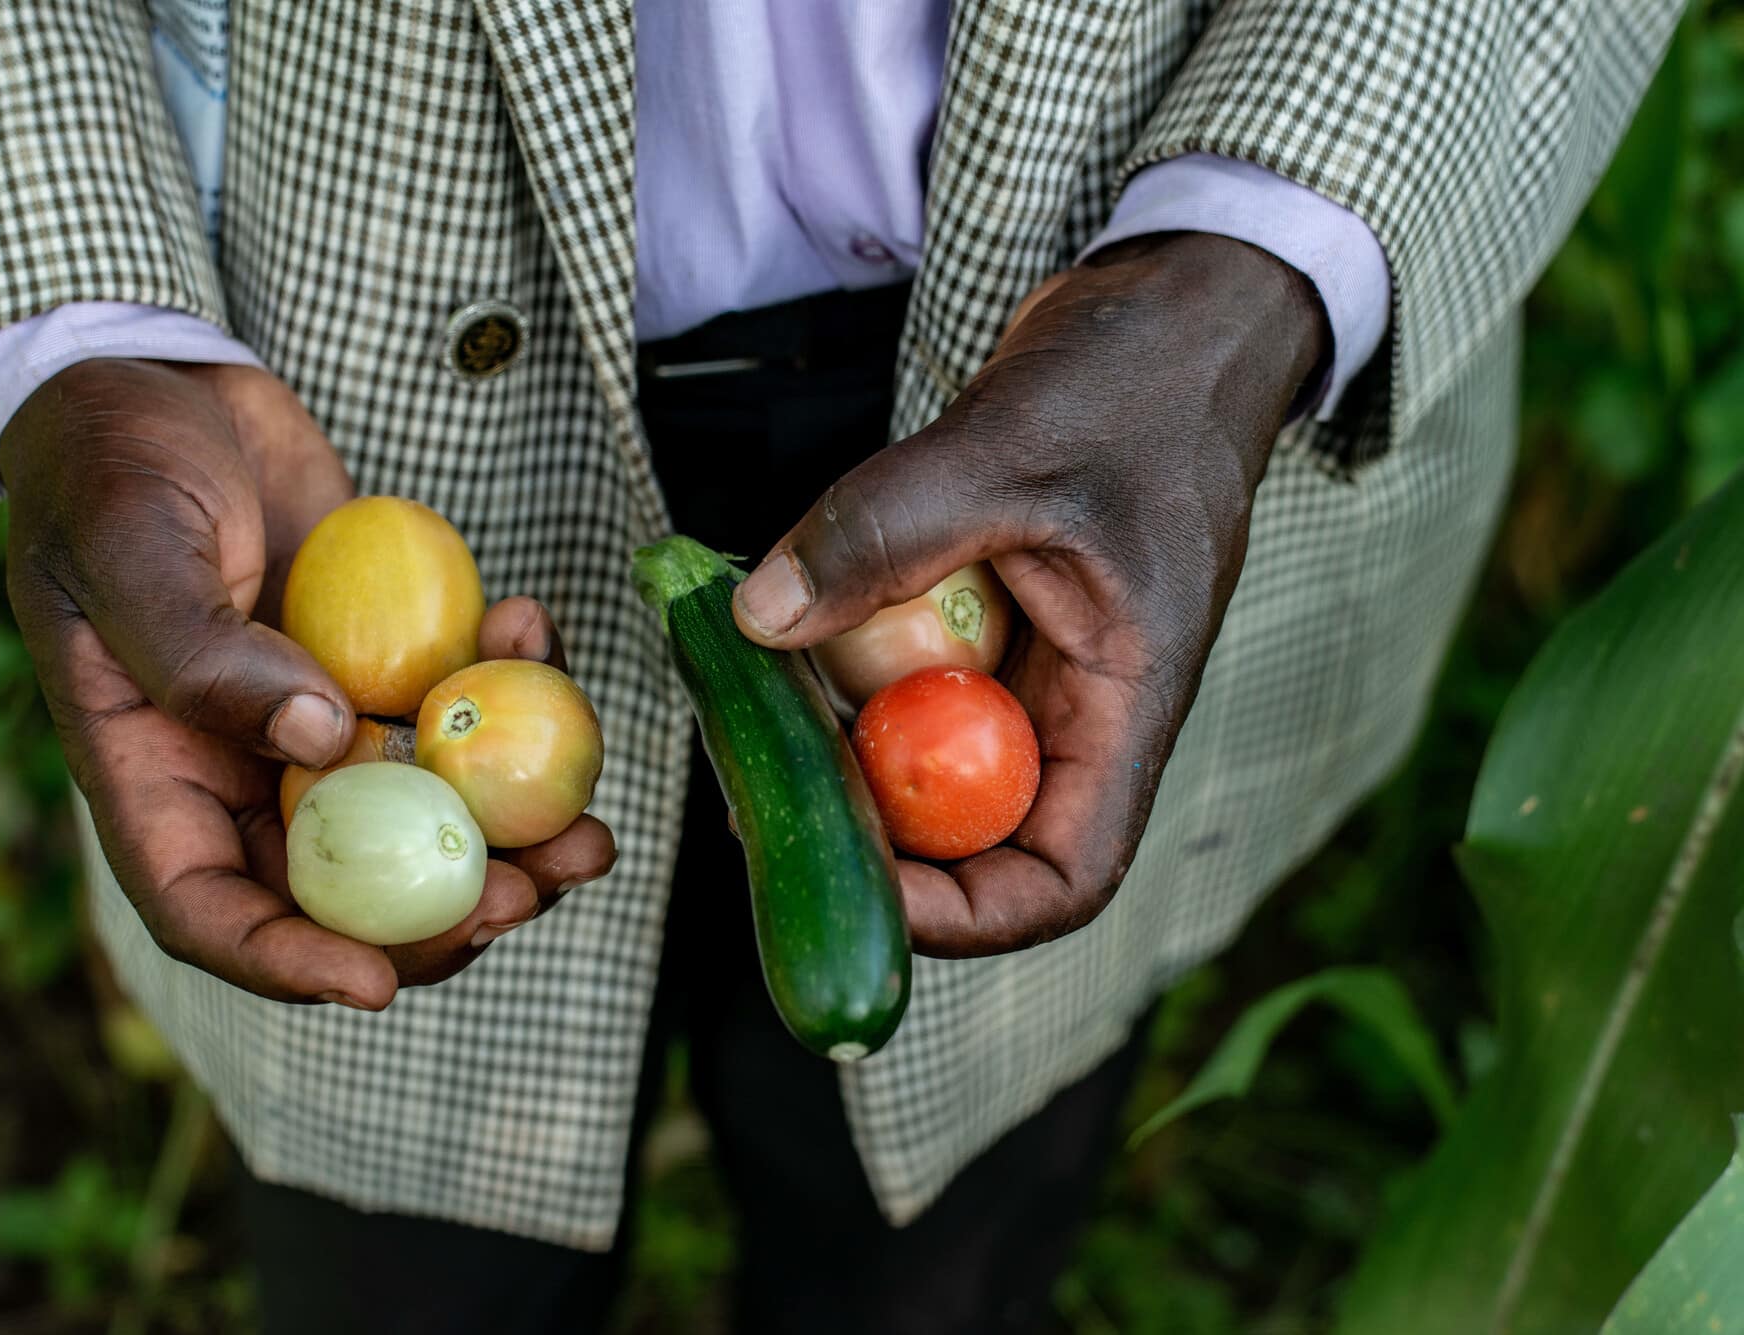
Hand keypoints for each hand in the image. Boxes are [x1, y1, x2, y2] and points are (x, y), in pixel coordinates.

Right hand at [2, 359, 614, 1008]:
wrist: (166, 378)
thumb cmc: (110, 461)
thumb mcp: (129, 547)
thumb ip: (200, 652)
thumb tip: (318, 742)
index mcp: (152, 774)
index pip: (208, 910)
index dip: (289, 962)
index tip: (377, 979)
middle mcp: (243, 770)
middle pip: (343, 891)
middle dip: (441, 916)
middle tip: (525, 896)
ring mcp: (323, 722)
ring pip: (424, 820)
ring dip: (512, 843)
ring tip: (590, 838)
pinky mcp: (384, 665)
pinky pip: (459, 712)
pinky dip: (514, 693)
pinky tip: (535, 628)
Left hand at [731, 233, 1326, 956]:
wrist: (1172, 307)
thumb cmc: (1141, 379)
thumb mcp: (1012, 449)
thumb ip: (888, 534)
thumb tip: (759, 619)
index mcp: (1124, 701)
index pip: (1066, 873)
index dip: (967, 915)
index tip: (863, 889)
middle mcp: (1072, 705)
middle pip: (972, 831)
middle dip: (871, 837)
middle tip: (769, 801)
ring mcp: (1022, 662)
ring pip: (922, 752)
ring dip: (839, 751)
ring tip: (754, 718)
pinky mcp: (978, 615)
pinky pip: (899, 670)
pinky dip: (837, 663)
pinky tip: (778, 628)